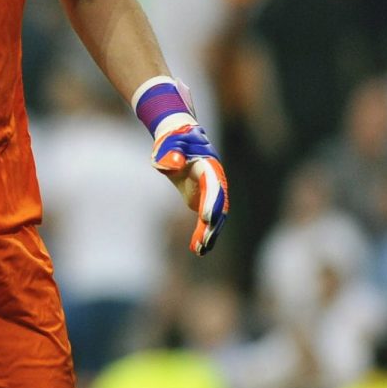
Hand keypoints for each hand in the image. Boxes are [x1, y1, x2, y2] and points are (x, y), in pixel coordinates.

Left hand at [135, 78, 228, 256]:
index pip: (213, 185)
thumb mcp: (168, 144)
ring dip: (208, 233)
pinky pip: (206, 219)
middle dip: (212, 223)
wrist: (178, 137)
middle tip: (205, 240)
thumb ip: (169, 153)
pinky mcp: (203, 199)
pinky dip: (202, 233)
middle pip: (218, 204)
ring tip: (200, 250)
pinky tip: (197, 249)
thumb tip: (172, 164)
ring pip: (215, 215)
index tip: (207, 218)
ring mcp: (211, 190)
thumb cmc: (171, 139)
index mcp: (208, 165)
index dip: (212, 202)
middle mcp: (215, 179)